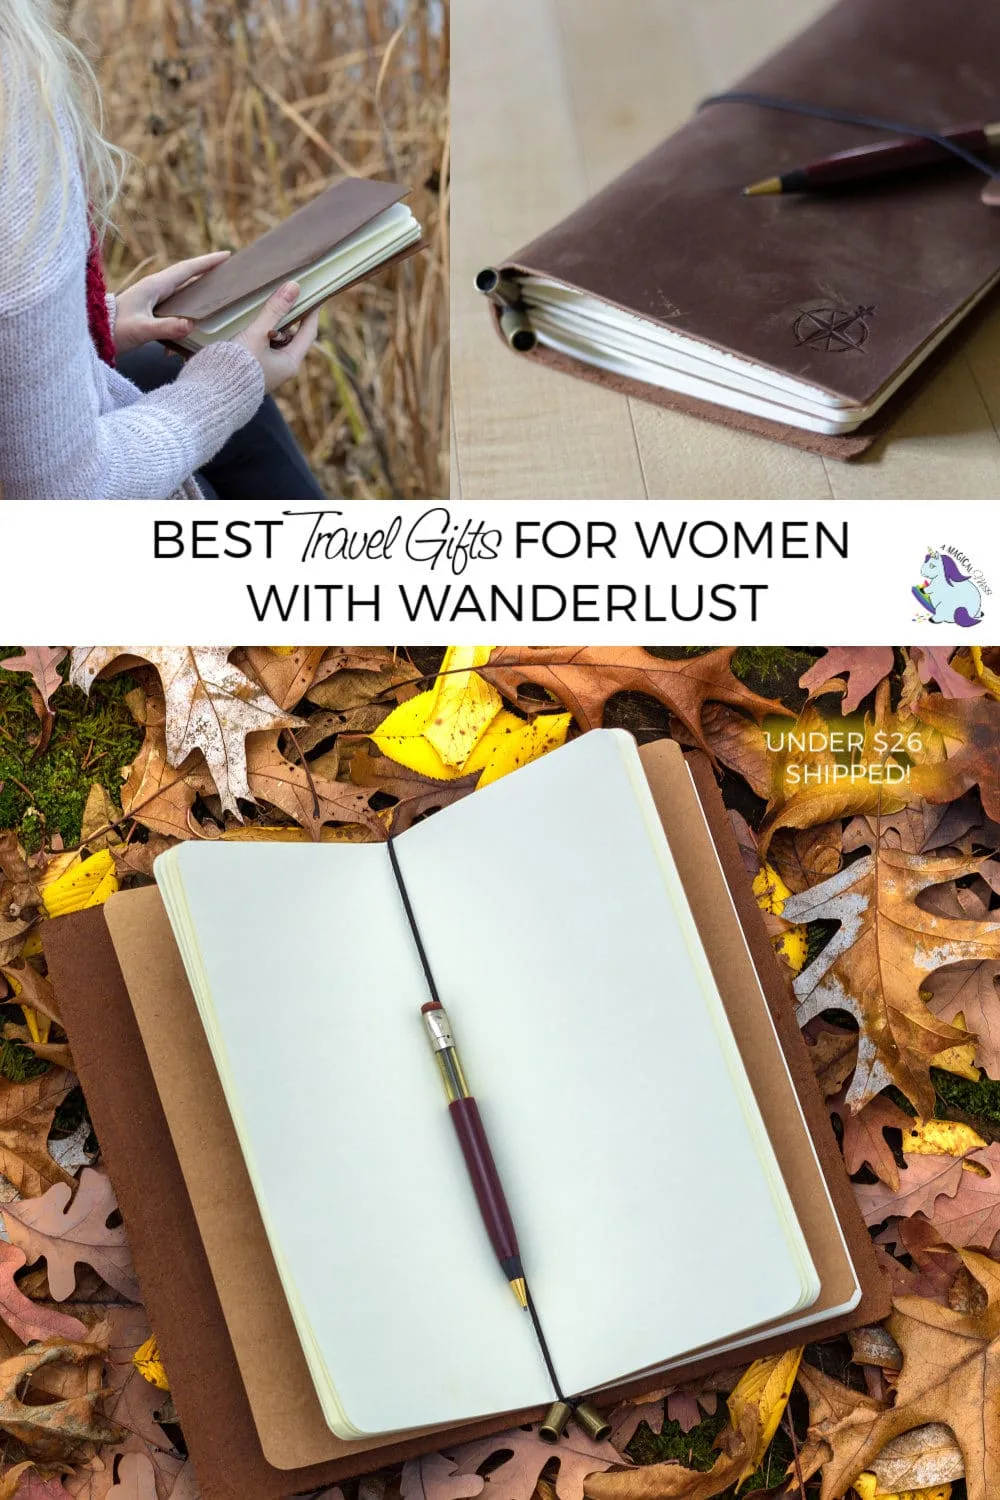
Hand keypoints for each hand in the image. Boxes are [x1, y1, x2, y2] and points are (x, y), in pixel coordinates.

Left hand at [112, 251, 232, 354]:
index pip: (186, 269)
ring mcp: (151, 298)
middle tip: (226, 269)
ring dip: (197, 289)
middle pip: (186, 275)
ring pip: (181, 290)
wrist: (94, 335)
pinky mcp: (149, 309)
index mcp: (154, 286)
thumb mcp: (141, 330)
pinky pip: (174, 305)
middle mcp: (154, 288)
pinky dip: (185, 310)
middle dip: (206, 271)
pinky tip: (189, 325)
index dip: (207, 262)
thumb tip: (191, 324)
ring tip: (214, 291)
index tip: (226, 255)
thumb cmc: (115, 331)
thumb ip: (166, 328)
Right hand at [230, 282, 320, 392]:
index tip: (315, 296)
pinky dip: (259, 334)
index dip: (312, 313)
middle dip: (287, 318)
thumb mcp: (257, 334)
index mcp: (290, 363)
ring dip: (270, 326)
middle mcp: (282, 369)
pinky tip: (249, 324)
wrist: (212, 394)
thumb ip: (274, 310)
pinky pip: (262, 347)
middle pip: (291, 336)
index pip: (308, 333)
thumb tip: (294, 287)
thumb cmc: (238, 365)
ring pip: (275, 341)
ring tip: (262, 309)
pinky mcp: (253, 370)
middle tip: (282, 298)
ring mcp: (267, 371)